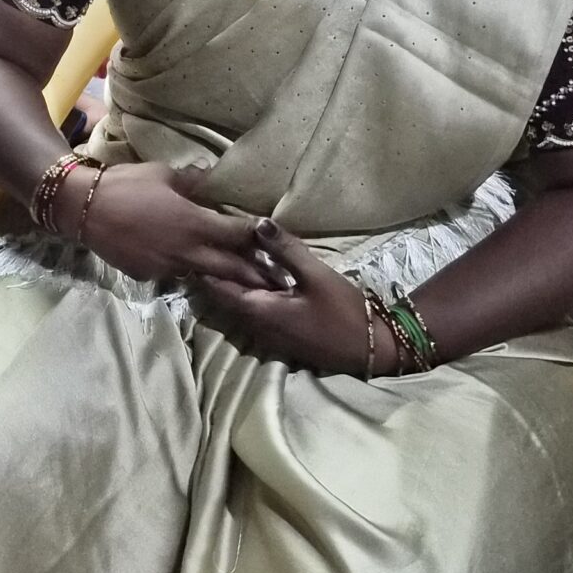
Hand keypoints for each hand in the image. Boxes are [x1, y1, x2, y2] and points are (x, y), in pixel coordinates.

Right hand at [76, 162, 277, 288]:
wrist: (84, 208)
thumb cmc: (127, 184)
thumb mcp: (162, 175)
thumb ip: (191, 181)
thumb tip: (209, 176)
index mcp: (195, 223)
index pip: (238, 234)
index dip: (259, 238)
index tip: (276, 241)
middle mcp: (187, 251)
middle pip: (231, 268)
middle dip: (256, 275)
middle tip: (278, 282)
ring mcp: (168, 267)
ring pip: (202, 274)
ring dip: (222, 276)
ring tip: (242, 282)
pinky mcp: (148, 276)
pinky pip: (173, 274)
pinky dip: (183, 270)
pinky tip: (184, 266)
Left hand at [186, 219, 377, 375]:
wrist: (372, 348)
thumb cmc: (344, 311)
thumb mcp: (316, 275)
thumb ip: (286, 250)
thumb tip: (257, 223)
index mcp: (259, 312)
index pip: (218, 289)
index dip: (206, 266)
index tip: (200, 242)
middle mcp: (256, 327)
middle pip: (225, 298)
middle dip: (217, 272)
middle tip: (213, 242)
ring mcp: (268, 335)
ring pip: (239, 305)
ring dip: (235, 283)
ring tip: (230, 253)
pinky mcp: (281, 336)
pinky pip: (255, 312)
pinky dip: (251, 293)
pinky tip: (259, 275)